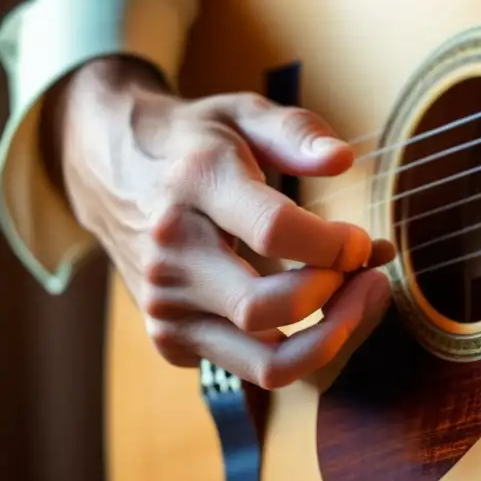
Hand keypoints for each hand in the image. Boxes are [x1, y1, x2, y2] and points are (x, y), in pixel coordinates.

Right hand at [48, 56, 394, 388]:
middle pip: (264, 307)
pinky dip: (303, 349)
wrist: (110, 170)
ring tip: (362, 301)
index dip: (334, 244)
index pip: (274, 230)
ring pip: (265, 361)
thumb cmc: (195, 143)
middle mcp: (170, 253)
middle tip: (370, 274)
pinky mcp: (171, 339)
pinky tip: (325, 310)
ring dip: (330, 340)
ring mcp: (165, 304)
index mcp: (194, 185)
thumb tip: (341, 161)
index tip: (361, 241)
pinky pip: (253, 367)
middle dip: (336, 299)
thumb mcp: (242, 112)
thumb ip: (296, 132)